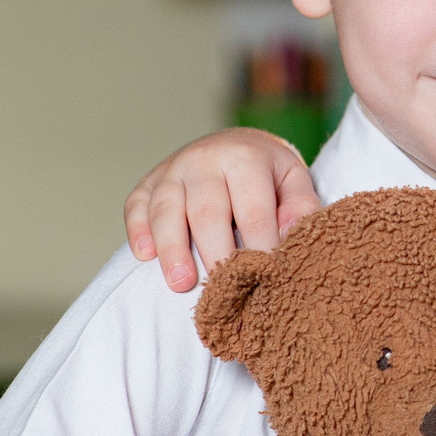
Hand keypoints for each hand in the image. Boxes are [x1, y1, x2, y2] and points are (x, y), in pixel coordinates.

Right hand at [124, 129, 322, 292]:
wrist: (235, 145)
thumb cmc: (267, 174)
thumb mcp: (293, 179)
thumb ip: (299, 205)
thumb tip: (292, 232)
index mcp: (245, 157)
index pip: (253, 210)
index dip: (260, 246)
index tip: (266, 278)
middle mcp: (204, 159)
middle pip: (207, 212)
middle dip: (215, 254)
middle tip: (224, 291)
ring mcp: (172, 170)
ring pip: (166, 209)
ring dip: (172, 249)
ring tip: (181, 283)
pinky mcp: (148, 183)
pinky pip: (136, 205)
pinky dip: (138, 230)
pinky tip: (145, 256)